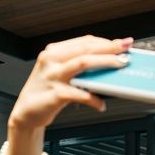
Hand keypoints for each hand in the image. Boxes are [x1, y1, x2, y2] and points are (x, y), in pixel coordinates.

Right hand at [9, 35, 132, 130]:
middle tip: (126, 50)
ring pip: (82, 63)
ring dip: (104, 62)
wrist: (27, 112)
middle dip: (109, 48)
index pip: (84, 42)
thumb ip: (80, 69)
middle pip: (85, 48)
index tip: (122, 44)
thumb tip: (107, 67)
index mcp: (55, 52)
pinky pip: (79, 94)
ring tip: (120, 66)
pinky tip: (101, 105)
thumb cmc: (48, 92)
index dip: (105, 41)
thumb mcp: (62, 74)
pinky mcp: (55, 94)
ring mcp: (53, 76)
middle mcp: (52, 60)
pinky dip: (93, 99)